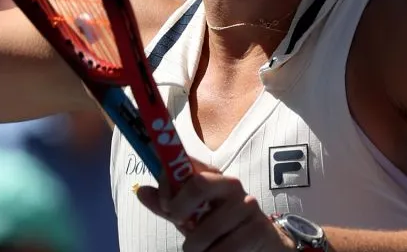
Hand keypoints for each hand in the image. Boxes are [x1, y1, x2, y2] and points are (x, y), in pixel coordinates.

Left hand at [136, 160, 293, 251]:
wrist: (264, 245)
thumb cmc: (222, 228)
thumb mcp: (192, 216)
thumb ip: (168, 205)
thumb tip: (141, 191)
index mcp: (213, 176)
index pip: (186, 164)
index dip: (168, 182)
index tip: (164, 205)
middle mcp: (231, 185)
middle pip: (197, 185)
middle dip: (179, 209)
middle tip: (179, 224)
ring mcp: (247, 206)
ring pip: (204, 230)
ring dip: (195, 248)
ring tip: (202, 249)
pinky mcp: (258, 229)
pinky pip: (221, 250)